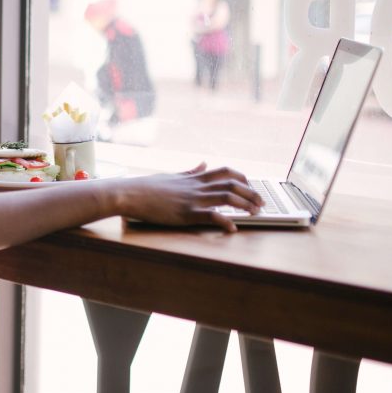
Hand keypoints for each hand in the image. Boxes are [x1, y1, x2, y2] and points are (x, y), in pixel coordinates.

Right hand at [120, 163, 262, 232]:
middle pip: (232, 184)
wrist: (129, 193)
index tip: (250, 186)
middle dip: (252, 193)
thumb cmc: (146, 187)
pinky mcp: (186, 213)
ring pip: (227, 197)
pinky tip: (233, 229)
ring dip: (246, 204)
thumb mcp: (172, 176)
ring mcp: (193, 199)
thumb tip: (203, 163)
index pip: (225, 172)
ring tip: (256, 213)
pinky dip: (225, 222)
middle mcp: (197, 186)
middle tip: (262, 203)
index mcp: (194, 178)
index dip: (242, 178)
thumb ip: (190, 171)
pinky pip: (211, 215)